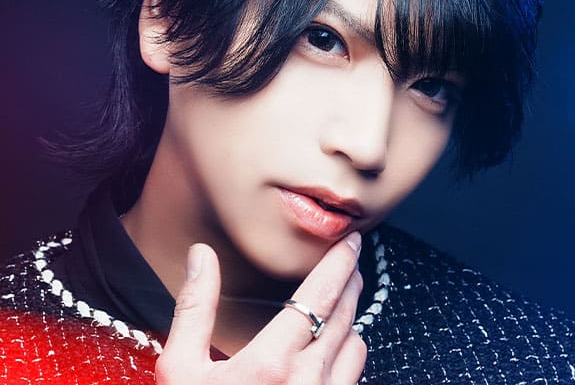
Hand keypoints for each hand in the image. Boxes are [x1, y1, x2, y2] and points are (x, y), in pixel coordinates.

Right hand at [155, 232, 366, 383]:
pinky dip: (350, 352)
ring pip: (356, 344)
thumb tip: (203, 255)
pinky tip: (336, 345)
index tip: (350, 241)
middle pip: (344, 314)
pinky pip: (354, 376)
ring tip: (341, 299)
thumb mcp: (180, 370)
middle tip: (351, 258)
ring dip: (351, 317)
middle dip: (350, 280)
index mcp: (271, 363)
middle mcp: (308, 382)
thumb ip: (195, 308)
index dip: (338, 262)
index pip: (318, 295)